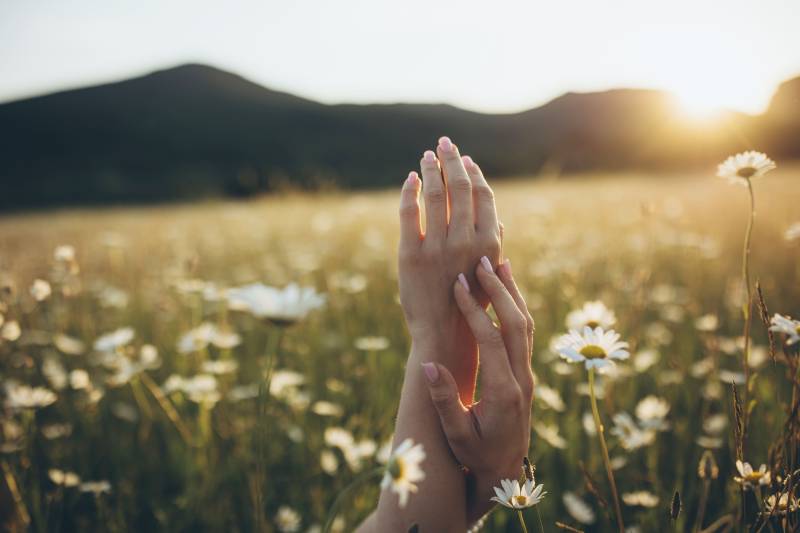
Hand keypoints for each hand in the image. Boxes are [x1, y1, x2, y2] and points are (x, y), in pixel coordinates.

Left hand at [398, 136, 500, 400]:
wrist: (442, 333)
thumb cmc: (470, 305)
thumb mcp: (490, 276)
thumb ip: (493, 247)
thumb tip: (496, 222)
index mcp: (488, 244)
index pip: (483, 197)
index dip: (474, 174)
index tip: (466, 159)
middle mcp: (463, 242)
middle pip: (458, 188)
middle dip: (452, 160)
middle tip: (445, 143)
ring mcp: (436, 247)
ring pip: (433, 195)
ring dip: (430, 169)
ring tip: (427, 155)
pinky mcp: (410, 254)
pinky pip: (408, 213)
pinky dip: (409, 191)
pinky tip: (410, 178)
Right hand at [421, 257, 533, 518]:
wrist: (504, 474)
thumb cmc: (475, 456)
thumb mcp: (456, 435)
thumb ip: (445, 401)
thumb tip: (428, 365)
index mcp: (504, 393)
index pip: (491, 340)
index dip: (474, 310)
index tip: (458, 284)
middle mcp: (522, 380)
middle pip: (516, 325)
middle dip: (499, 290)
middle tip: (481, 261)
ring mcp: (528, 376)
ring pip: (526, 326)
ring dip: (512, 293)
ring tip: (499, 262)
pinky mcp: (526, 374)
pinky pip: (525, 334)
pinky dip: (516, 307)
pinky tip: (505, 291)